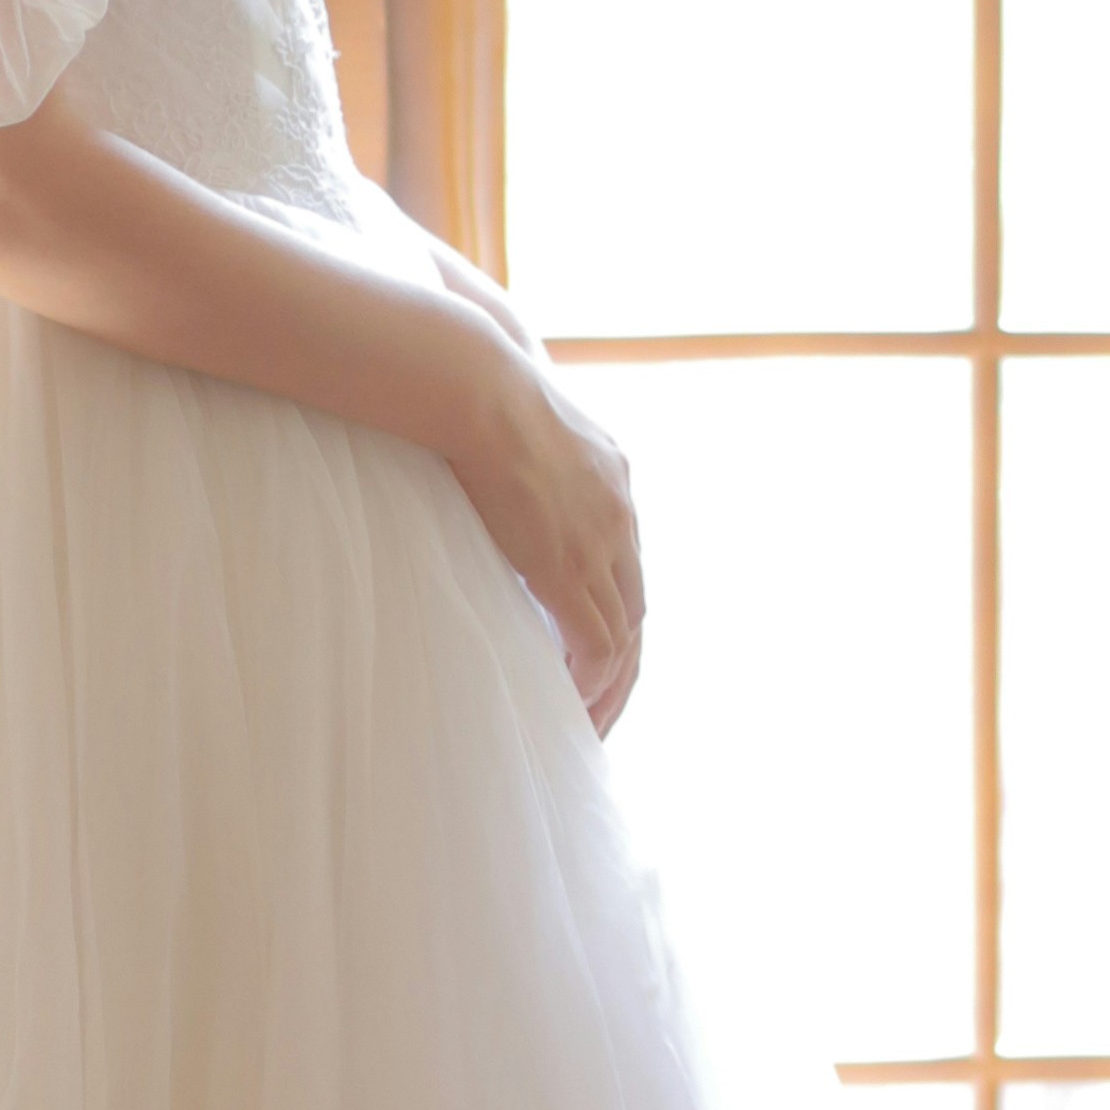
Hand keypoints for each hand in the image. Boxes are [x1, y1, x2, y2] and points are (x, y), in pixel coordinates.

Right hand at [449, 338, 644, 732]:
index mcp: (611, 479)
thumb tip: (480, 458)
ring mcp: (599, 542)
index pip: (625, 568)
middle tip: (600, 708)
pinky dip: (593, 681)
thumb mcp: (511, 424)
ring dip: (610, 685)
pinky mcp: (569, 566)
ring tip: (588, 724)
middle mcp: (619, 515)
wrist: (475, 384)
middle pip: (636, 610)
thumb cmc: (473, 392)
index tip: (594, 654)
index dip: (614, 616)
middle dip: (623, 665)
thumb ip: (514, 455)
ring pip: (624, 636)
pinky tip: (576, 705)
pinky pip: (597, 644)